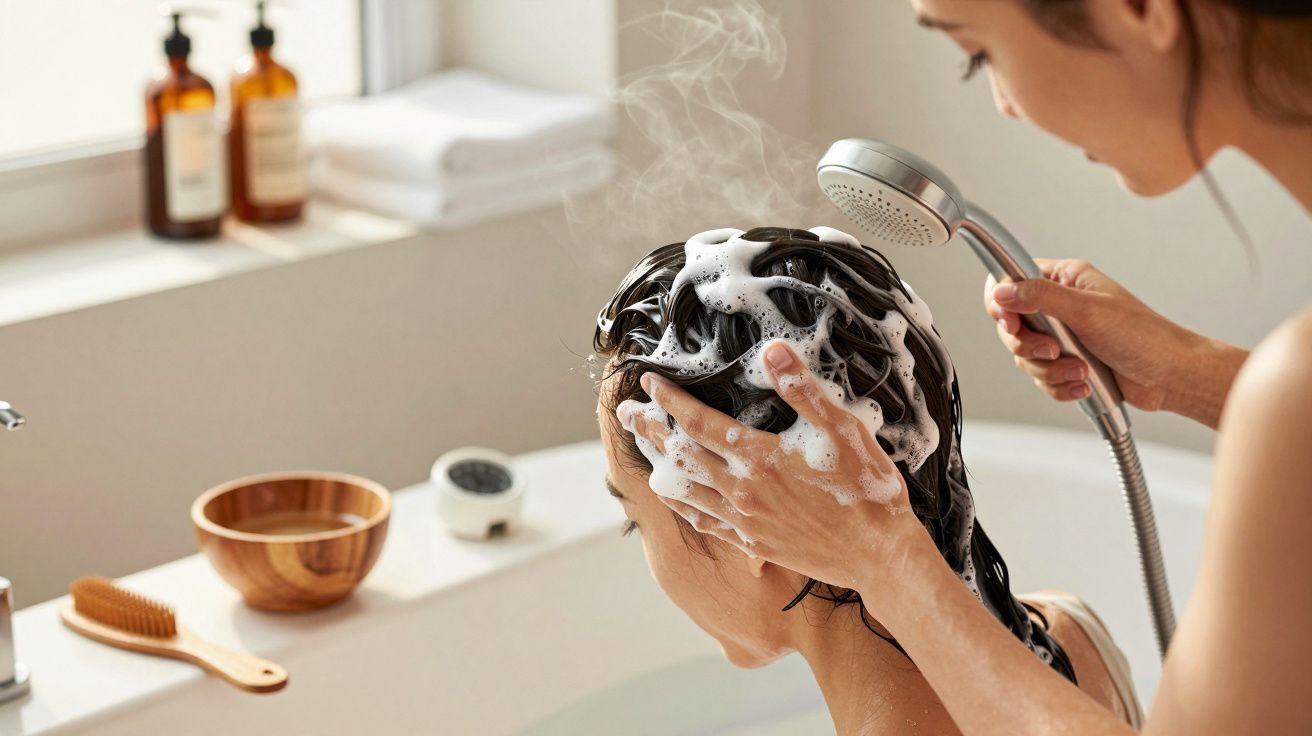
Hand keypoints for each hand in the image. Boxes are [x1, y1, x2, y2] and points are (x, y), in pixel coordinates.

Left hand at [618, 341, 928, 591]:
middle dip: (651, 429)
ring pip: (687, 490)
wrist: (879, 555)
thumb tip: (773, 348)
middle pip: (682, 455)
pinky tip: (676, 499)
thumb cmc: (866, 489)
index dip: (670, 400)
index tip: (648, 381)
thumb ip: (804, 389)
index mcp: (759, 457)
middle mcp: (742, 490)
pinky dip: (683, 505)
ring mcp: (744, 521)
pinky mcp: (753, 544)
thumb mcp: (843, 429)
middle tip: (624, 413)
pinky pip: (704, 522)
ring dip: (660, 466)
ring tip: (642, 451)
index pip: (700, 422)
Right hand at [986, 259, 1195, 410]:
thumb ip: (1040, 297)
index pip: (1011, 281)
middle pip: (1012, 325)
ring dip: (1051, 370)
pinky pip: (1041, 377)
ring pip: (1025, 356)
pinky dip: (1059, 385)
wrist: (1170, 376)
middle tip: (1053, 350)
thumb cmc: (1143, 336)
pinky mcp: (1066, 363)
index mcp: (1065, 279)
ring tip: (1080, 370)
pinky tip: (1083, 383)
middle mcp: (1059, 305)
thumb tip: (1001, 291)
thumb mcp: (1087, 310)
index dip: (1002, 303)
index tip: (1010, 322)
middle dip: (1031, 346)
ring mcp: (1062, 336)